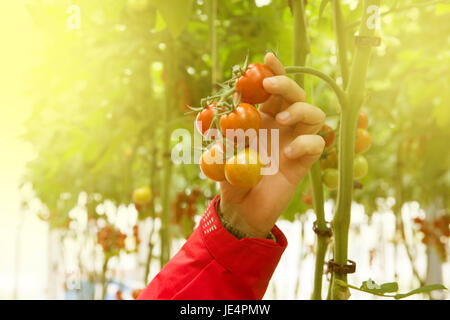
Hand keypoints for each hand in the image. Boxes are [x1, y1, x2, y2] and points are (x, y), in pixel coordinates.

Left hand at [220, 52, 325, 238]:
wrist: (242, 210)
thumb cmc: (230, 180)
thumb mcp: (220, 155)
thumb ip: (220, 137)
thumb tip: (213, 115)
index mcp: (262, 120)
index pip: (272, 91)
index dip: (273, 72)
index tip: (267, 58)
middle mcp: (282, 127)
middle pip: (296, 96)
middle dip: (285, 85)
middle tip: (269, 86)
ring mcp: (295, 143)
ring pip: (315, 115)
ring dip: (301, 110)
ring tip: (282, 120)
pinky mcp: (305, 162)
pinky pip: (317, 144)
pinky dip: (306, 143)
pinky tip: (289, 154)